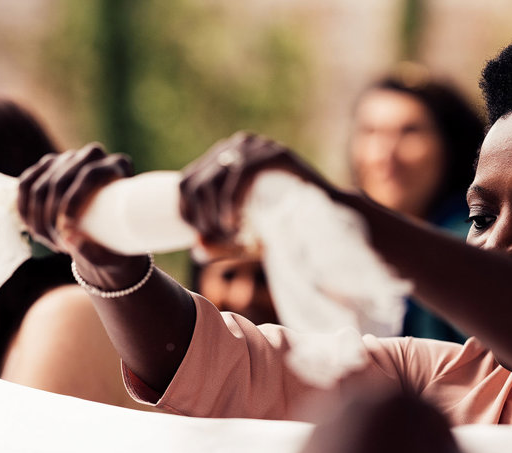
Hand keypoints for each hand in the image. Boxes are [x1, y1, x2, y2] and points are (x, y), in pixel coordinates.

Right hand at [18, 144, 148, 289]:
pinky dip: (25, 211)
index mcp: (120, 165)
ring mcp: (68, 158)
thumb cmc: (119, 240)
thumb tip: (71, 241)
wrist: (110, 232)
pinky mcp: (47, 166)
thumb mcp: (115, 251)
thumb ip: (96, 252)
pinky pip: (26, 185)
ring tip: (55, 244)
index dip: (74, 200)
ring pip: (39, 187)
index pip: (90, 175)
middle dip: (51, 218)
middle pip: (60, 181)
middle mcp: (93, 155)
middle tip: (62, 246)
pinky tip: (35, 231)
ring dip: (39, 221)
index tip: (67, 228)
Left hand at [179, 131, 340, 244]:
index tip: (197, 238)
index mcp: (225, 157)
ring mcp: (257, 145)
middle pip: (195, 182)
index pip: (186, 182)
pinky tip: (230, 222)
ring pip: (213, 179)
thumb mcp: (246, 237)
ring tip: (224, 235)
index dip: (184, 213)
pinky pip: (238, 172)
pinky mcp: (274, 152)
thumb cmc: (286, 228)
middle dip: (198, 217)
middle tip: (212, 241)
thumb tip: (195, 248)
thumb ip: (220, 243)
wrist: (328, 219)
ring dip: (212, 213)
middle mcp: (238, 144)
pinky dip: (229, 201)